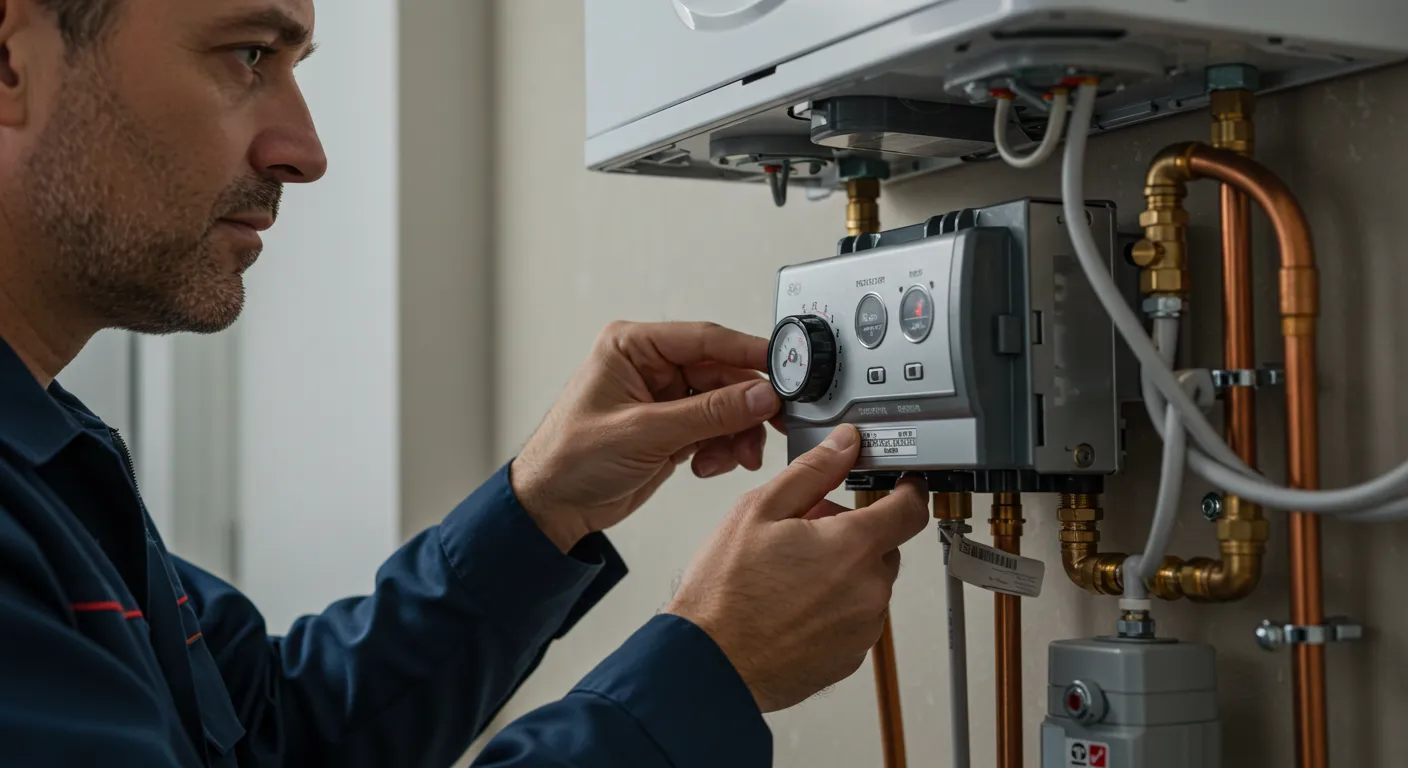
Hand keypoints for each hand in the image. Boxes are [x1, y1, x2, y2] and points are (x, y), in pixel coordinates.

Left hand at [512, 321, 784, 551]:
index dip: (748, 354)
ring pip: (725, 405)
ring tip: (736, 457)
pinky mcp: (672, 427)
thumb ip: (709, 414)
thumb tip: (760, 396)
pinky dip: (722, 448)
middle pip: (722, 374)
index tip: (784, 370)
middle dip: (746, 406)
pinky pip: (716, 429)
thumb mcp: (644, 433)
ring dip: (737, 433)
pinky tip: (708, 465)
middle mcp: (651, 367)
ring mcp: (664, 398)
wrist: (551, 507)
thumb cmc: (569, 460)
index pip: (705, 339)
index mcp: (633, 347)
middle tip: (771, 426)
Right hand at [665, 425, 929, 712]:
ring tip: (789, 577)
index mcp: (853, 547)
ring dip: (843, 574)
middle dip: (852, 535)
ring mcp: (862, 629)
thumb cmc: (725, 593)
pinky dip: (834, 609)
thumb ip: (812, 471)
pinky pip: (855, 620)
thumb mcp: (760, 510)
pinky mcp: (849, 658)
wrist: (710, 664)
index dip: (906, 491)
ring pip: (868, 585)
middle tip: (804, 537)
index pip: (909, 509)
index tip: (900, 487)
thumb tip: (843, 444)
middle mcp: (869, 590)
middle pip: (882, 547)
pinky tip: (792, 607)